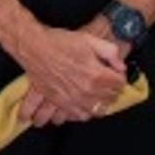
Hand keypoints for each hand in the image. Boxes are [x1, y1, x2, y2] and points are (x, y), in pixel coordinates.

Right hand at [10, 25, 126, 126]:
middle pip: (110, 99)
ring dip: (100, 103)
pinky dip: (84, 112)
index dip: (119, 76)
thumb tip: (120, 66)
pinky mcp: (60, 103)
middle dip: (111, 90)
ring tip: (96, 94)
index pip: (120, 84)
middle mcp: (87, 90)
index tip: (114, 73)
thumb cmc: (59, 42)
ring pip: (97, 111)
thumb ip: (110, 52)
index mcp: (96, 74)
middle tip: (106, 82)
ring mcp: (73, 99)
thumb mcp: (89, 39)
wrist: (34, 47)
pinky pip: (79, 116)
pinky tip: (83, 103)